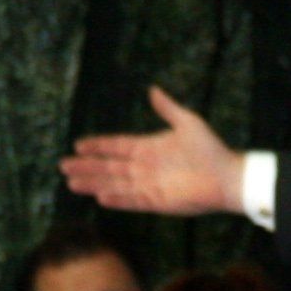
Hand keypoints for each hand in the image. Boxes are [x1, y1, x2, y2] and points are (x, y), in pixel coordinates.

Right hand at [62, 87, 244, 214]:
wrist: (227, 176)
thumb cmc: (211, 149)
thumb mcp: (187, 122)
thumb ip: (167, 108)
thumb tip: (152, 89)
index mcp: (149, 148)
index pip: (116, 146)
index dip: (97, 146)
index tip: (78, 145)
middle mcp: (145, 167)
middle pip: (109, 167)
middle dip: (86, 167)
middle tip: (63, 165)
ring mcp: (149, 185)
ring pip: (115, 184)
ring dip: (94, 183)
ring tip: (72, 183)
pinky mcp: (157, 201)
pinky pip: (132, 200)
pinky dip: (117, 199)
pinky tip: (99, 196)